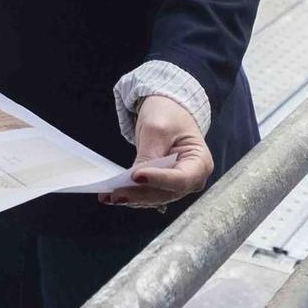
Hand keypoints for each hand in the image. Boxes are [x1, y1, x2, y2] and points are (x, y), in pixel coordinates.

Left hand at [100, 95, 213, 209]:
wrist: (167, 110)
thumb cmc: (168, 114)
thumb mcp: (158, 128)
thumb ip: (150, 154)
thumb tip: (136, 179)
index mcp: (200, 163)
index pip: (180, 179)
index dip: (158, 180)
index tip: (135, 176)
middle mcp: (192, 180)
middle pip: (165, 193)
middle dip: (139, 193)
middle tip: (115, 193)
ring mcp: (177, 185)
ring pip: (154, 198)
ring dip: (131, 197)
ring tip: (108, 196)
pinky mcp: (162, 186)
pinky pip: (147, 194)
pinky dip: (130, 194)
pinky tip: (111, 194)